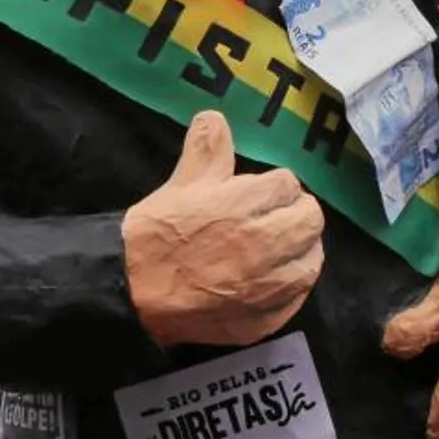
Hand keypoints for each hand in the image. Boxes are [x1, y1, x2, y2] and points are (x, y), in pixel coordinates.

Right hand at [123, 111, 325, 347]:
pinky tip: (274, 281)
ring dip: (301, 251)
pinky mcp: (261, 320)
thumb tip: (216, 117)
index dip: (274, 186)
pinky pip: (295, 300)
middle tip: (278, 216)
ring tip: (282, 248)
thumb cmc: (156, 234)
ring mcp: (265, 288)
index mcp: (244, 205)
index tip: (262, 193)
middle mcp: (263, 246)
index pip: (288, 184)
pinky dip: (290, 289)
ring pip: (310, 262)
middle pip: (310, 220)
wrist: (128, 292)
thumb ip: (207, 149)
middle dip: (297, 212)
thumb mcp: (181, 184)